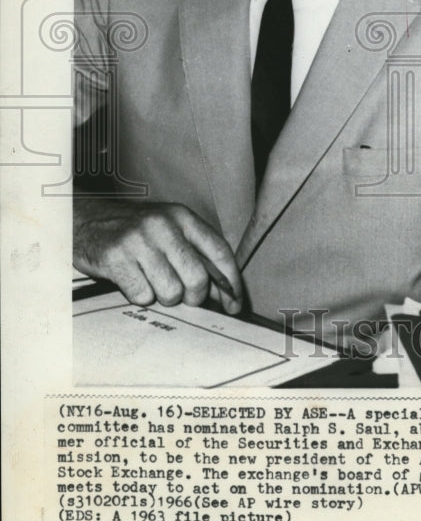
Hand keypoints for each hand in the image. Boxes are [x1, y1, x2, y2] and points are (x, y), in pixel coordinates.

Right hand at [73, 199, 241, 313]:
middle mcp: (163, 225)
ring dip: (163, 296)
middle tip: (182, 296)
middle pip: (197, 278)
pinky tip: (133, 280)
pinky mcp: (117, 258)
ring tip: (152, 282)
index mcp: (182, 216)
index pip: (219, 252)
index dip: (231, 283)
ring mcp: (139, 241)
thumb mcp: (168, 229)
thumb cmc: (134, 231)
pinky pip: (143, 296)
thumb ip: (195, 253)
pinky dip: (140, 296)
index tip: (235, 303)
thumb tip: (223, 293)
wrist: (87, 220)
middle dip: (193, 297)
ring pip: (171, 292)